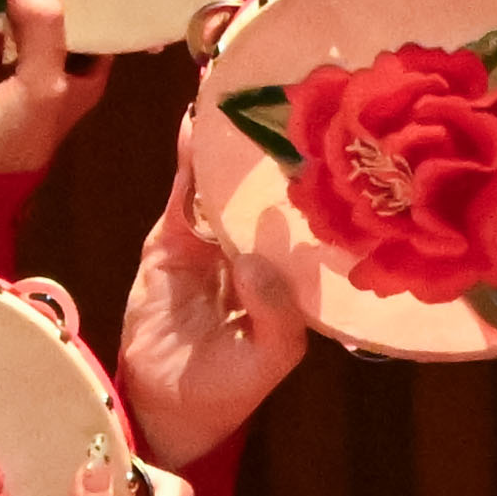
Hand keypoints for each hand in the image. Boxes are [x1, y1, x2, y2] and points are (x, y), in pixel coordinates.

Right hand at [116, 107, 316, 468]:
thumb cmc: (229, 390)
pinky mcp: (171, 239)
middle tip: (284, 88)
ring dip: (227, 142)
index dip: (321, 183)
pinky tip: (192, 123)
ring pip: (224, 183)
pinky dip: (186, 160)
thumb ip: (277, 314)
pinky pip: (182, 194)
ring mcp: (213, 241)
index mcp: (293, 276)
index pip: (310, 221)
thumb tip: (255, 257)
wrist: (161, 408)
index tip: (335, 137)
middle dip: (275, 147)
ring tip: (232, 88)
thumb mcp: (269, 358)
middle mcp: (258, 250)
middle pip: (268, 190)